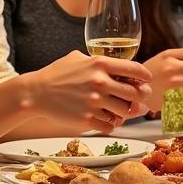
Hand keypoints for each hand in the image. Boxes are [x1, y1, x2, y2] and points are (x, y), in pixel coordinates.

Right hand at [29, 52, 152, 132]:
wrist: (35, 94)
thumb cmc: (56, 74)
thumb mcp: (77, 58)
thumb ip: (97, 60)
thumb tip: (116, 63)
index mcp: (100, 64)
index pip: (135, 69)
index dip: (145, 76)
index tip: (147, 80)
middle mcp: (100, 82)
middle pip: (135, 93)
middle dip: (140, 96)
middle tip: (138, 99)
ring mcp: (94, 102)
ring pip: (125, 112)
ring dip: (126, 112)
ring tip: (121, 110)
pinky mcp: (87, 120)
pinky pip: (110, 126)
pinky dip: (111, 124)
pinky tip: (106, 119)